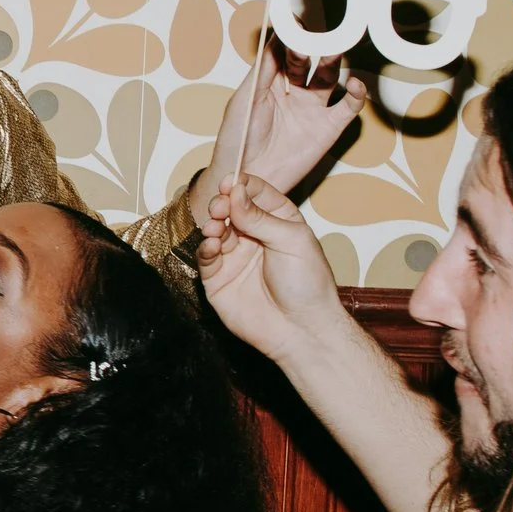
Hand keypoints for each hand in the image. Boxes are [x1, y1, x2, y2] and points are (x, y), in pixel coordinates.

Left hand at [190, 40, 369, 221]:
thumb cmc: (238, 141)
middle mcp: (293, 91)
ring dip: (333, 62)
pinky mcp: (328, 128)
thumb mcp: (245, 100)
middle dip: (313, 45)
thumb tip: (276, 37)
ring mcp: (312, 108)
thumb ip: (262, 71)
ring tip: (335, 50)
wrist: (247, 179)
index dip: (291, 35)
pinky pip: (348, 107)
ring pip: (328, 77)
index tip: (297, 20)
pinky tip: (354, 84)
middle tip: (319, 32)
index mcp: (269, 82)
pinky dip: (356, 94)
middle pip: (308, 60)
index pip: (283, 51)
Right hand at [197, 173, 350, 367]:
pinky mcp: (218, 280)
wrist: (301, 329)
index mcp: (279, 222)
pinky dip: (205, 248)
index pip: (255, 193)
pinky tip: (212, 247)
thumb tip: (234, 192)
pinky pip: (205, 258)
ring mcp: (235, 258)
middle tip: (220, 206)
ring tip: (216, 228)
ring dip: (212, 225)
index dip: (241, 186)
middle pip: (230, 209)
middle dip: (222, 204)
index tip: (230, 182)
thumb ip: (260, 216)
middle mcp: (255, 237)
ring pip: (215, 230)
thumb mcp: (292, 240)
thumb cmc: (307, 284)